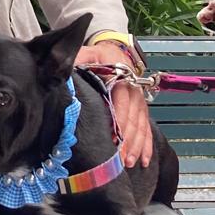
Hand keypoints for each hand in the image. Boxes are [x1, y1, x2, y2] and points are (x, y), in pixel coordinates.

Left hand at [74, 44, 152, 168]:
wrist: (115, 52)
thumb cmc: (99, 56)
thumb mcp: (88, 54)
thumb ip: (79, 60)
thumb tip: (68, 67)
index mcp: (121, 78)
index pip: (122, 101)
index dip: (119, 119)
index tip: (114, 136)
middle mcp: (134, 91)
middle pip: (133, 118)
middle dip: (127, 140)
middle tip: (120, 158)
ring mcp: (139, 102)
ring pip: (141, 126)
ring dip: (137, 145)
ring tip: (130, 162)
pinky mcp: (141, 110)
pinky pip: (146, 129)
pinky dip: (146, 145)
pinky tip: (144, 160)